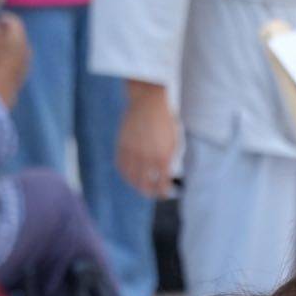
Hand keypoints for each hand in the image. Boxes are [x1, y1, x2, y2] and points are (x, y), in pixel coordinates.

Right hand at [0, 12, 31, 101]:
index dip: (2, 18)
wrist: (1, 87)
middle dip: (4, 31)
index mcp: (21, 37)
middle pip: (16, 34)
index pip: (14, 20)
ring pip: (17, 47)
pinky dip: (9, 57)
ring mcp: (27, 61)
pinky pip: (17, 59)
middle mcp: (28, 47)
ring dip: (7, 44)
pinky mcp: (24, 72)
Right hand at [116, 82, 180, 198]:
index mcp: (163, 157)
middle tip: (152, 193)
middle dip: (149, 192)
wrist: (148, 102)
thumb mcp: (174, 141)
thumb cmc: (165, 121)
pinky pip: (121, 166)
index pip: (162, 185)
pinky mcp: (122, 145)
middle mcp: (147, 157)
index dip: (163, 192)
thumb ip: (170, 159)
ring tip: (140, 186)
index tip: (165, 193)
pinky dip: (125, 173)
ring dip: (135, 185)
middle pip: (145, 185)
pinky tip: (129, 174)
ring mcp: (133, 152)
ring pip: (131, 178)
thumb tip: (167, 175)